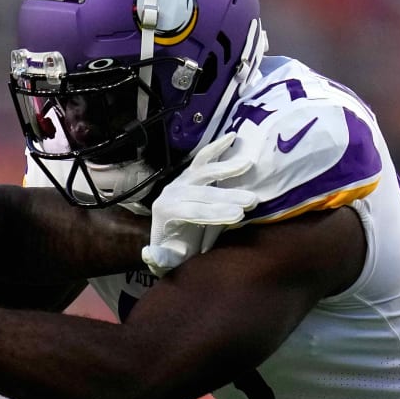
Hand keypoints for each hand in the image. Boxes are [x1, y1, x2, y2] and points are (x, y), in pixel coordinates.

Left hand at [141, 132, 257, 276]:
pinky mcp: (190, 174)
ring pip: (203, 171)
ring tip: (248, 165)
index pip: (192, 212)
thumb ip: (160, 259)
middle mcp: (170, 192)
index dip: (215, 214)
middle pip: (201, 192)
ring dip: (226, 168)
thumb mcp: (166, 262)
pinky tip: (233, 136)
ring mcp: (180, 180)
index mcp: (165, 212)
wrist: (170, 239)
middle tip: (251, 201)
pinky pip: (203, 158)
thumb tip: (148, 254)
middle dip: (227, 195)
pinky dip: (217, 147)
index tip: (238, 216)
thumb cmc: (175, 252)